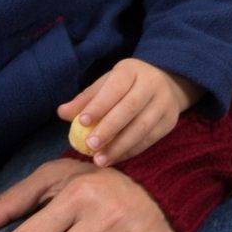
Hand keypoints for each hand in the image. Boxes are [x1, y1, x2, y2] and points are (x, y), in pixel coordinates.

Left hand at [58, 58, 201, 165]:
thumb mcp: (106, 85)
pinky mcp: (170, 120)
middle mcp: (152, 84)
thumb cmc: (125, 86)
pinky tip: (115, 158)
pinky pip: (150, 138)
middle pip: (130, 108)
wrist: (166, 83)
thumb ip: (85, 99)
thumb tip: (62, 113)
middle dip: (109, 128)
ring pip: (143, 126)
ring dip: (120, 146)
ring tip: (100, 160)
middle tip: (90, 145)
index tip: (82, 122)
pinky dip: (131, 150)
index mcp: (132, 71)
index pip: (115, 88)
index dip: (99, 105)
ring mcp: (165, 102)